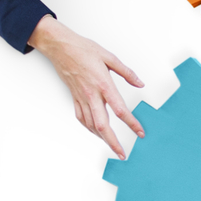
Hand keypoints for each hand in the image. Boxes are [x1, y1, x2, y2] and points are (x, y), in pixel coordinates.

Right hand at [30, 17, 145, 157]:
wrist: (60, 46)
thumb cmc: (82, 49)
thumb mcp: (109, 57)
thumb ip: (126, 72)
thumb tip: (140, 83)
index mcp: (104, 85)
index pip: (120, 110)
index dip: (132, 124)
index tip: (140, 133)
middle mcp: (92, 95)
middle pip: (103, 125)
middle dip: (113, 142)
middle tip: (122, 153)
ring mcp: (81, 98)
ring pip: (91, 125)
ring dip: (101, 138)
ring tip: (111, 145)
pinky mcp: (74, 97)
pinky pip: (81, 118)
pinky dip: (89, 128)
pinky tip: (95, 131)